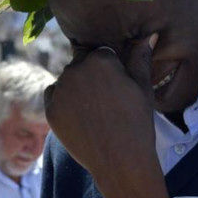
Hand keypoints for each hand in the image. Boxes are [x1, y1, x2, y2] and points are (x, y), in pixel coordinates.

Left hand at [45, 34, 171, 197]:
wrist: (120, 161)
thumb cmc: (137, 123)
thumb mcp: (143, 88)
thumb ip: (140, 58)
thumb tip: (148, 35)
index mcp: (100, 59)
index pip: (99, 52)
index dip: (108, 67)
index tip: (115, 85)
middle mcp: (76, 69)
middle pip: (80, 64)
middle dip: (90, 76)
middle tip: (105, 100)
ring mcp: (60, 89)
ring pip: (66, 80)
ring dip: (75, 88)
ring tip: (95, 111)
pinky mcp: (49, 109)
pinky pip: (54, 97)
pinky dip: (63, 103)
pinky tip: (81, 117)